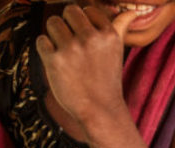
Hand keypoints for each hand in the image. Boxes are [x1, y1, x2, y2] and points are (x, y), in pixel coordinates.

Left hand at [35, 5, 136, 123]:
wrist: (99, 110)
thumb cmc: (107, 80)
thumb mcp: (118, 52)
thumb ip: (120, 27)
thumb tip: (133, 11)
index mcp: (109, 34)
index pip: (87, 9)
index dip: (84, 24)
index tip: (88, 41)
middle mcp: (91, 38)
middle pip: (68, 11)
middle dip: (68, 24)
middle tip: (73, 45)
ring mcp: (72, 48)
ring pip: (52, 22)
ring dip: (55, 36)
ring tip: (66, 54)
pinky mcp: (54, 60)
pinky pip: (41, 40)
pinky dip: (46, 50)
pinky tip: (58, 63)